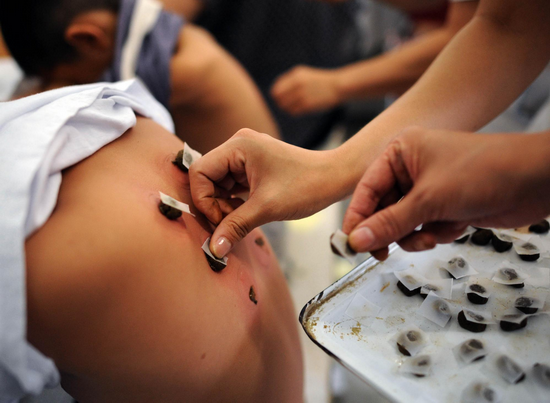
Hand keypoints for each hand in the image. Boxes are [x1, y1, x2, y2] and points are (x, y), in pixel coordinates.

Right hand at [189, 129, 339, 257]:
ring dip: (223, 205)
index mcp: (238, 145)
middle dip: (214, 204)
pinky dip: (232, 202)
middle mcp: (238, 145)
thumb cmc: (306, 186)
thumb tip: (213, 249)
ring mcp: (245, 156)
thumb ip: (235, 226)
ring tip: (241, 218)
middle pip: (206, 178)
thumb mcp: (267, 208)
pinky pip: (230, 185)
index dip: (203, 199)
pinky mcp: (251, 167)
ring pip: (217, 184)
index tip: (220, 220)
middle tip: (230, 223)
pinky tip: (245, 213)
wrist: (334, 178)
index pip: (199, 171)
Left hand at [271, 66, 341, 114]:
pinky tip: (300, 109)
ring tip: (293, 107)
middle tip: (286, 104)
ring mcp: (303, 94)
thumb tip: (275, 93)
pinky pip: (293, 111)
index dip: (276, 95)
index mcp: (296, 75)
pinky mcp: (308, 104)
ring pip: (285, 106)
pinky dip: (294, 112)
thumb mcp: (304, 75)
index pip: (276, 88)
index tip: (281, 98)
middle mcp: (298, 83)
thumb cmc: (319, 81)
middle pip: (278, 98)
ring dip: (287, 108)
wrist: (337, 86)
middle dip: (280, 102)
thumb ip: (289, 81)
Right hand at [342, 127, 549, 258]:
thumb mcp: (429, 200)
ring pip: (403, 222)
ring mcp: (429, 187)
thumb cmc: (484, 171)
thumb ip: (390, 223)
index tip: (350, 243)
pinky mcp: (445, 204)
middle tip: (382, 253)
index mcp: (401, 152)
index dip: (357, 218)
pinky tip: (453, 227)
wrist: (535, 180)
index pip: (366, 189)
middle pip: (383, 208)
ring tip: (432, 235)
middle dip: (390, 230)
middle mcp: (411, 168)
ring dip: (414, 234)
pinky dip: (436, 233)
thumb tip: (357, 241)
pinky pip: (424, 226)